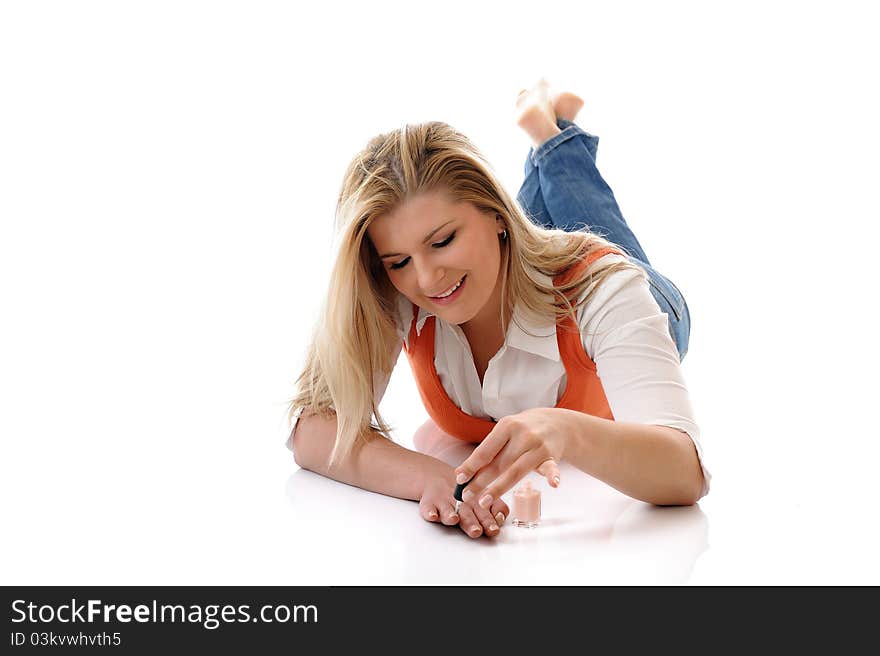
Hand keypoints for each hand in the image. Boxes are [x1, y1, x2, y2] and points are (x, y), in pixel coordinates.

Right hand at [419, 474, 508, 538]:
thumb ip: (496, 508)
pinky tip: (432, 516)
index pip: (488, 509)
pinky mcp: (430, 503)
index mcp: (479, 500)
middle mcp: (463, 501)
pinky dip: (430, 512)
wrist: (436, 477)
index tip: (494, 527)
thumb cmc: (465, 493)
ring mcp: (446, 501)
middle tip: (476, 531)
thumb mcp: (482, 497)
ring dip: (450, 515)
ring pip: (449, 510)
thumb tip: (502, 518)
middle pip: (469, 512)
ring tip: (453, 519)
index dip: (492, 519)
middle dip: (472, 522)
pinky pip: (428, 508)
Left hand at [454, 407, 580, 509]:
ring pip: (517, 471)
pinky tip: (553, 484)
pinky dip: (552, 475)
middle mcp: (523, 435)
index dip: (471, 466)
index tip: (459, 479)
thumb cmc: (524, 430)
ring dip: (499, 487)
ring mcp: (538, 446)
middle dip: (480, 482)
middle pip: (499, 463)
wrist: (556, 423)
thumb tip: (463, 473)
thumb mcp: (505, 432)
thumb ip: (488, 451)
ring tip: (484, 501)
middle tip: (466, 496)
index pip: (486, 450)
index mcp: (507, 426)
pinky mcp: (552, 456)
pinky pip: (551, 468)